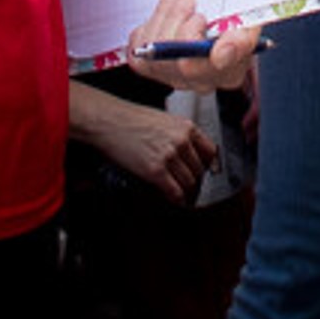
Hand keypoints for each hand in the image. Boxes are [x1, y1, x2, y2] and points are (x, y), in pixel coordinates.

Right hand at [75, 91, 217, 202]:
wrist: (109, 121)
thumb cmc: (131, 118)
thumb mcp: (164, 119)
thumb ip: (179, 134)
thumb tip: (188, 152)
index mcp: (186, 126)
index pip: (210, 151)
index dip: (206, 164)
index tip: (203, 171)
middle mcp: (182, 141)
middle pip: (200, 169)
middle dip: (195, 179)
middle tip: (189, 184)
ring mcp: (169, 156)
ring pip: (189, 182)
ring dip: (186, 190)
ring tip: (181, 193)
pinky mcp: (155, 171)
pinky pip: (175, 191)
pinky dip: (177, 198)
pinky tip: (175, 200)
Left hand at [123, 0, 263, 94]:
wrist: (225, 21)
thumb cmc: (239, 22)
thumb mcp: (251, 26)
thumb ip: (242, 41)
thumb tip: (220, 54)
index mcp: (226, 74)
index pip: (197, 69)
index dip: (191, 42)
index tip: (201, 18)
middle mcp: (196, 82)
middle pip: (170, 59)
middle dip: (177, 19)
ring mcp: (171, 75)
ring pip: (152, 50)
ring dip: (164, 14)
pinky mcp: (150, 64)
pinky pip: (138, 47)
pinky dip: (149, 24)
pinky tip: (164, 13)